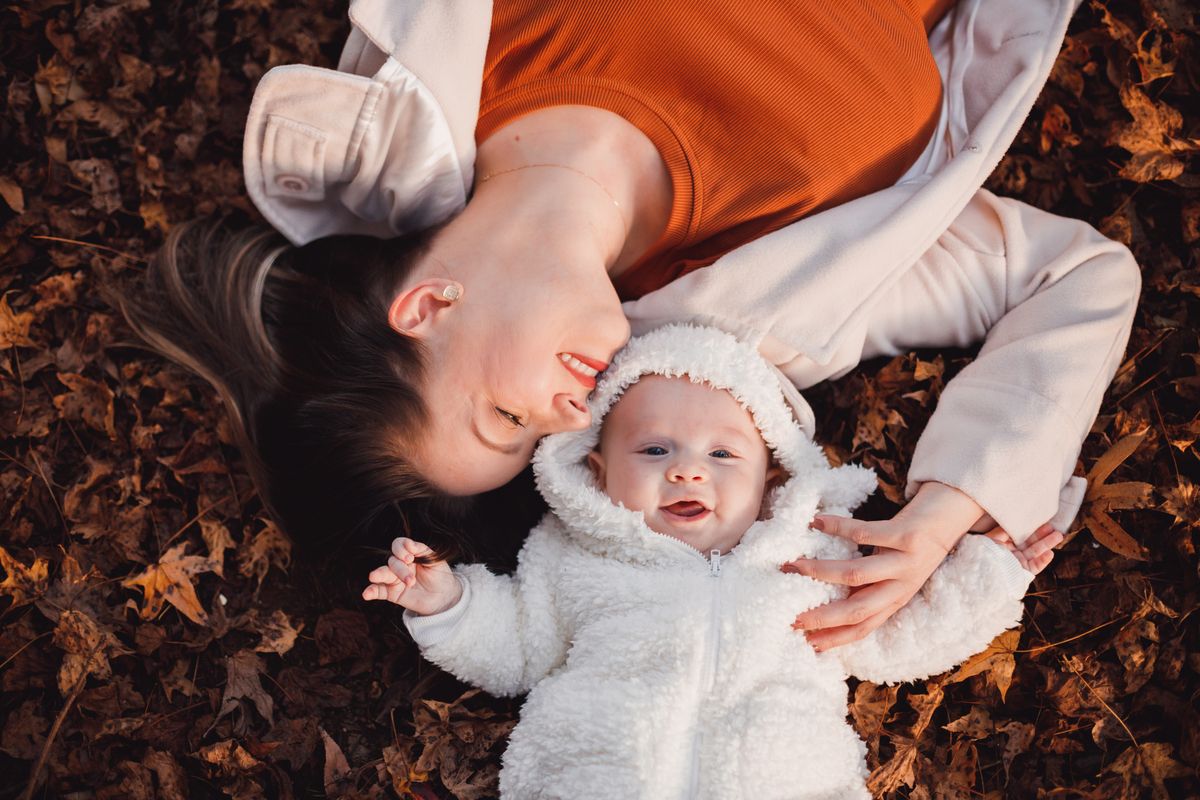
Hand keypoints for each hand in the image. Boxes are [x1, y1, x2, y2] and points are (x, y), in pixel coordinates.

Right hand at [362, 537, 462, 615]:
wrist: (444, 597)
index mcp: (410, 554)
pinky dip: (371, 591)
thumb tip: (409, 543)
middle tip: (411, 580)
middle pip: (393, 561)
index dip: (401, 548)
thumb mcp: (436, 560)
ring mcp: (394, 579)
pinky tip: (366, 594)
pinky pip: (379, 591)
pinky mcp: (392, 593)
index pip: (398, 545)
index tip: (410, 557)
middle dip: (401, 569)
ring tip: (374, 576)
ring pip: (384, 573)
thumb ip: (422, 550)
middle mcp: (400, 564)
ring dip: (380, 574)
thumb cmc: (440, 575)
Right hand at [782, 482, 982, 650]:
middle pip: (859, 609)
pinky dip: (837, 528)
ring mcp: (905, 561)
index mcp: (895, 599)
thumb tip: (825, 599)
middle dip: (823, 616)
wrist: (948, 518)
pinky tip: (816, 522)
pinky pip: (865, 533)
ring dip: (821, 572)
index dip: (836, 638)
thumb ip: (865, 588)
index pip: (864, 627)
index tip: (807, 642)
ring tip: (794, 567)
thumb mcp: (890, 574)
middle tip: (793, 616)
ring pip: (858, 573)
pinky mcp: (907, 535)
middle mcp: (901, 585)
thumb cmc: (909, 548)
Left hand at [983, 522, 1062, 573]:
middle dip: (1043, 536)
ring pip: (1036, 553)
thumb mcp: (993, 537)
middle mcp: (1013, 553)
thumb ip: (1005, 530)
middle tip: (1054, 529)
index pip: (1022, 536)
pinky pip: (1035, 567)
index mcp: (1005, 544)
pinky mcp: (1023, 573)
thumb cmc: (985, 552)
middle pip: (1031, 544)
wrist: (983, 571)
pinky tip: (1050, 553)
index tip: (1042, 522)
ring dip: (1047, 545)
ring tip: (1058, 536)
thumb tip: (1015, 523)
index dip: (1032, 529)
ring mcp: (1019, 563)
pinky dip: (1043, 561)